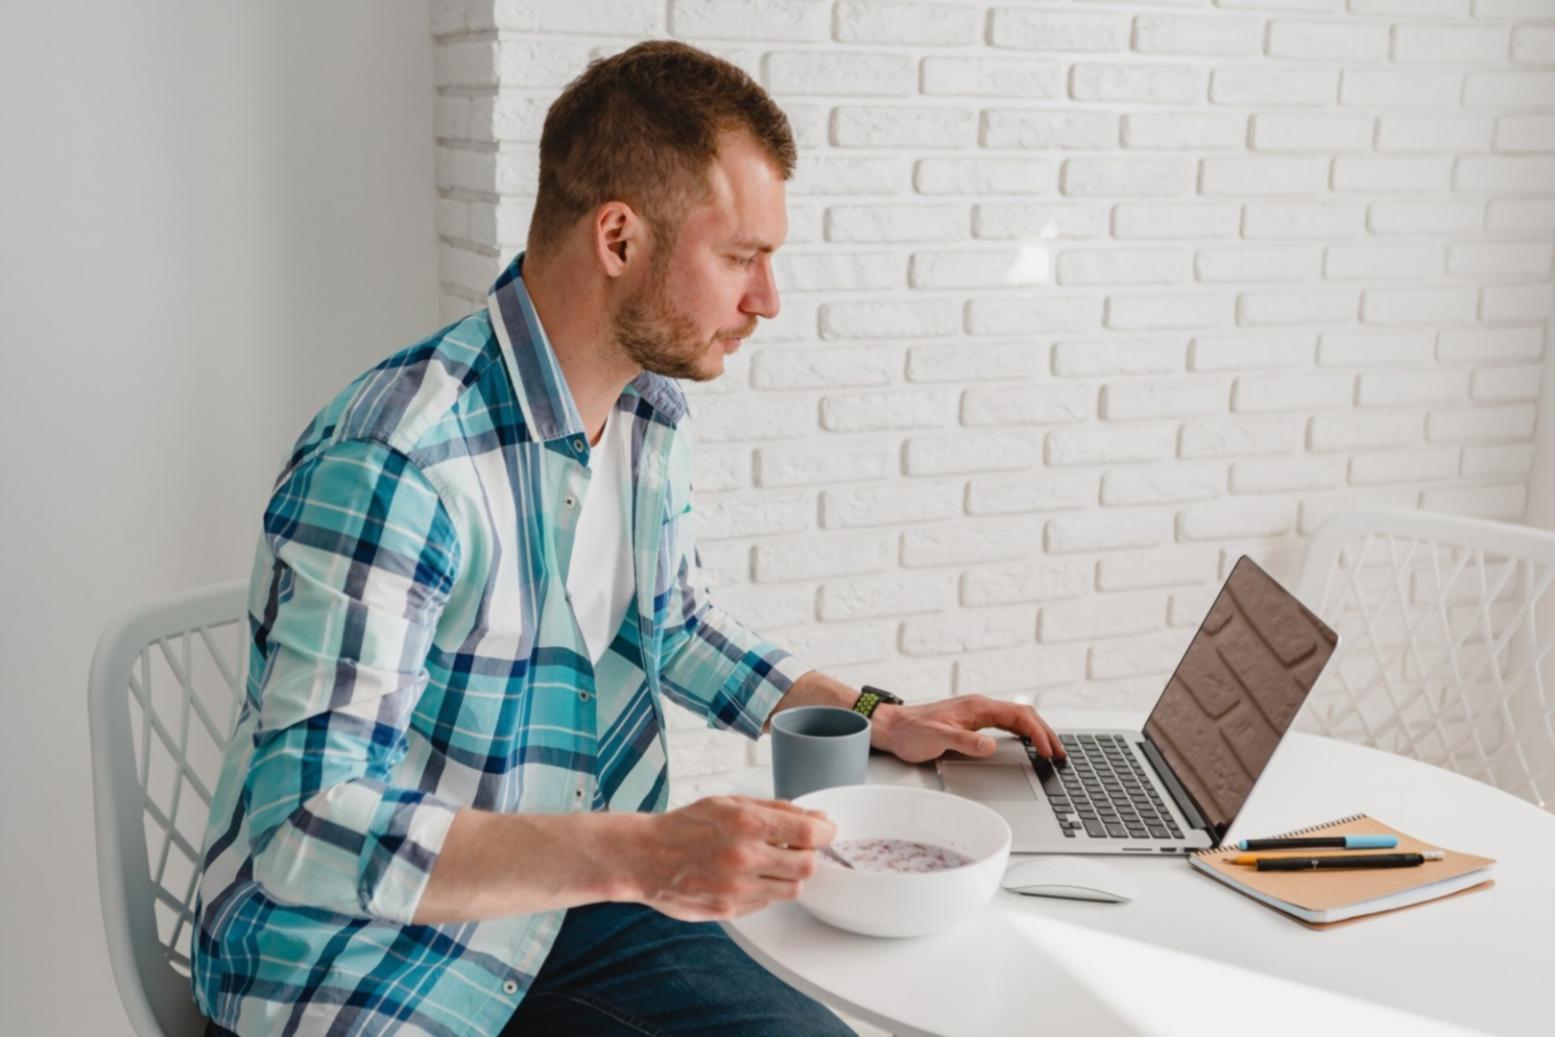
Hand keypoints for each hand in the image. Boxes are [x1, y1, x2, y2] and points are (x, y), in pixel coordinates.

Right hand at [619, 796, 835, 921]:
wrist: (645, 857)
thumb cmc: (687, 826)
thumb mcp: (731, 803)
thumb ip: (777, 810)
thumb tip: (818, 820)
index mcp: (746, 823)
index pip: (810, 834)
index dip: (826, 833)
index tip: (825, 831)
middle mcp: (744, 857)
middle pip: (808, 867)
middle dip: (808, 856)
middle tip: (795, 848)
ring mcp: (737, 888)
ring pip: (791, 889)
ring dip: (788, 875)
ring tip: (768, 863)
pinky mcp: (729, 910)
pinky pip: (767, 902)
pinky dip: (765, 889)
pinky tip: (747, 877)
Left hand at [871, 695, 1064, 764]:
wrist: (892, 727)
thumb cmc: (911, 732)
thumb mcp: (938, 739)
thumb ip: (965, 742)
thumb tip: (991, 745)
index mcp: (977, 707)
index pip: (1019, 716)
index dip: (1038, 733)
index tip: (1049, 751)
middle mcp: (980, 706)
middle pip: (1023, 714)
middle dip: (1045, 732)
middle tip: (1060, 753)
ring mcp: (976, 712)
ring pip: (1017, 717)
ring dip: (1037, 731)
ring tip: (1051, 749)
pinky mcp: (972, 720)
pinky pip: (1006, 722)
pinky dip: (1023, 731)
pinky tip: (1027, 742)